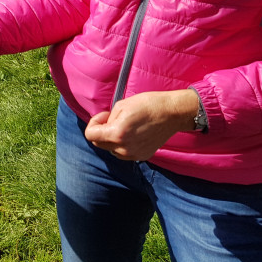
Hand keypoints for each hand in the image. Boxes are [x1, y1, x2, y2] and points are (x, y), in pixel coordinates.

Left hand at [83, 89, 198, 160]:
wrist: (172, 113)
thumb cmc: (146, 105)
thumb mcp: (120, 105)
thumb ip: (107, 119)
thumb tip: (104, 127)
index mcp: (117, 134)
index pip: (90, 135)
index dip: (94, 123)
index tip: (105, 116)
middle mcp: (124, 149)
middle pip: (99, 144)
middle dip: (101, 131)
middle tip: (112, 119)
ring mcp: (134, 155)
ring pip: (111, 149)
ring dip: (112, 139)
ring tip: (125, 125)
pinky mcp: (143, 156)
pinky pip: (124, 152)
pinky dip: (123, 144)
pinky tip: (133, 133)